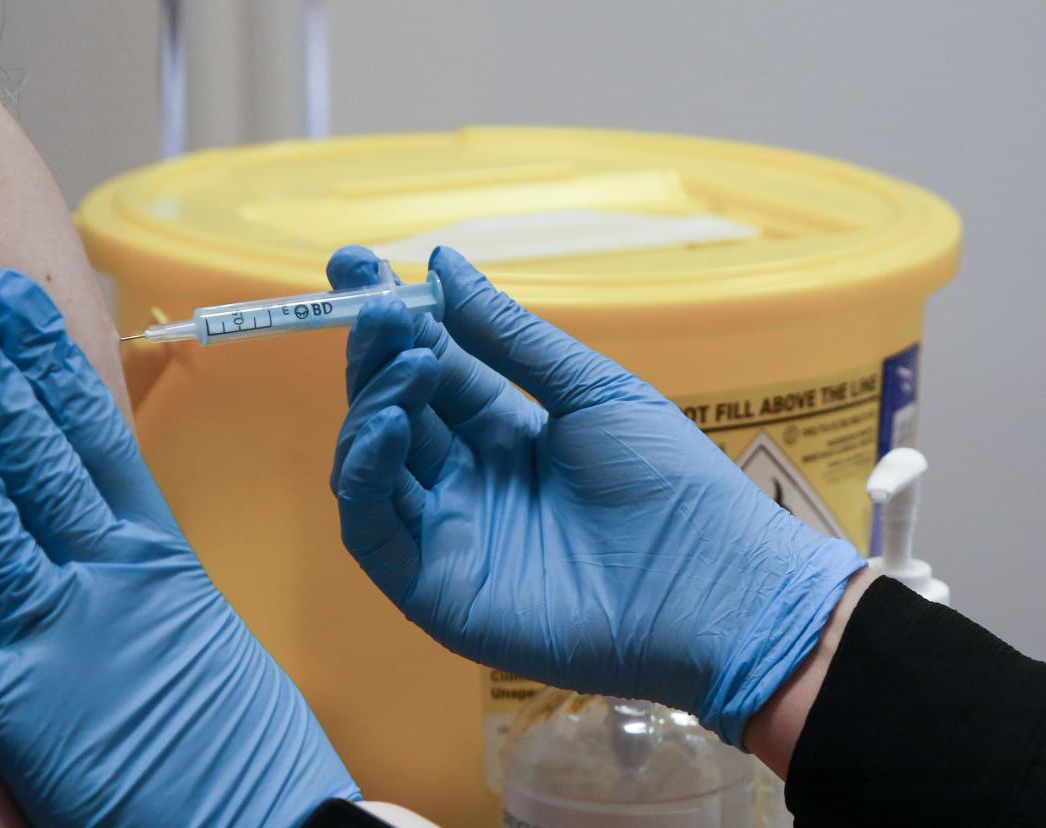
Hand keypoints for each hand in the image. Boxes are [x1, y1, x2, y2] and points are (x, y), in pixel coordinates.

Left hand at [0, 272, 356, 825]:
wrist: (265, 817)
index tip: (13, 300)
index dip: (48, 360)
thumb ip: (147, 575)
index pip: (97, 433)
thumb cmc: (239, 731)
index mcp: (162, 556)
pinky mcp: (28, 720)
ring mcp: (69, 644)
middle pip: (37, 458)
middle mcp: (114, 582)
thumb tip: (106, 529)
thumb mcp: (202, 630)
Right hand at [328, 246, 865, 745]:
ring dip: (373, 405)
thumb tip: (441, 261)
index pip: (429, 368)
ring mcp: (446, 536)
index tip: (358, 263)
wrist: (712, 586)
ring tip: (409, 363)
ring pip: (370, 465)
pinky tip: (387, 424)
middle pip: (391, 410)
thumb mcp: (589, 390)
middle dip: (377, 354)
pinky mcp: (433, 591)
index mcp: (503, 433)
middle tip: (377, 308)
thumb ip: (509, 335)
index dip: (394, 320)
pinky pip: (372, 530)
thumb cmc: (670, 484)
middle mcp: (465, 481)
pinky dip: (365, 474)